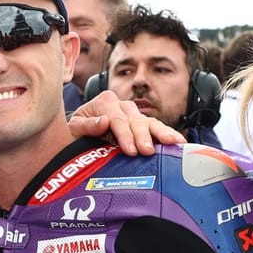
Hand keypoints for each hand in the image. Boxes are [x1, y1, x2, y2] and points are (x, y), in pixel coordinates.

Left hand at [70, 87, 184, 154]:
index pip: (117, 119)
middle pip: (135, 120)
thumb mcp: (73, 128)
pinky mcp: (143, 125)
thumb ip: (86, 125)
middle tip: (148, 151)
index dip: (124, 134)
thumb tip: (104, 121)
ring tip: (174, 143)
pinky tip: (180, 143)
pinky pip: (157, 128)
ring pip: (150, 122)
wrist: (78, 136)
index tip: (130, 149)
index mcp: (105, 102)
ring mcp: (134, 115)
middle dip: (143, 136)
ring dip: (162, 133)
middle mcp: (122, 105)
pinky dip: (168, 135)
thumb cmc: (74, 132)